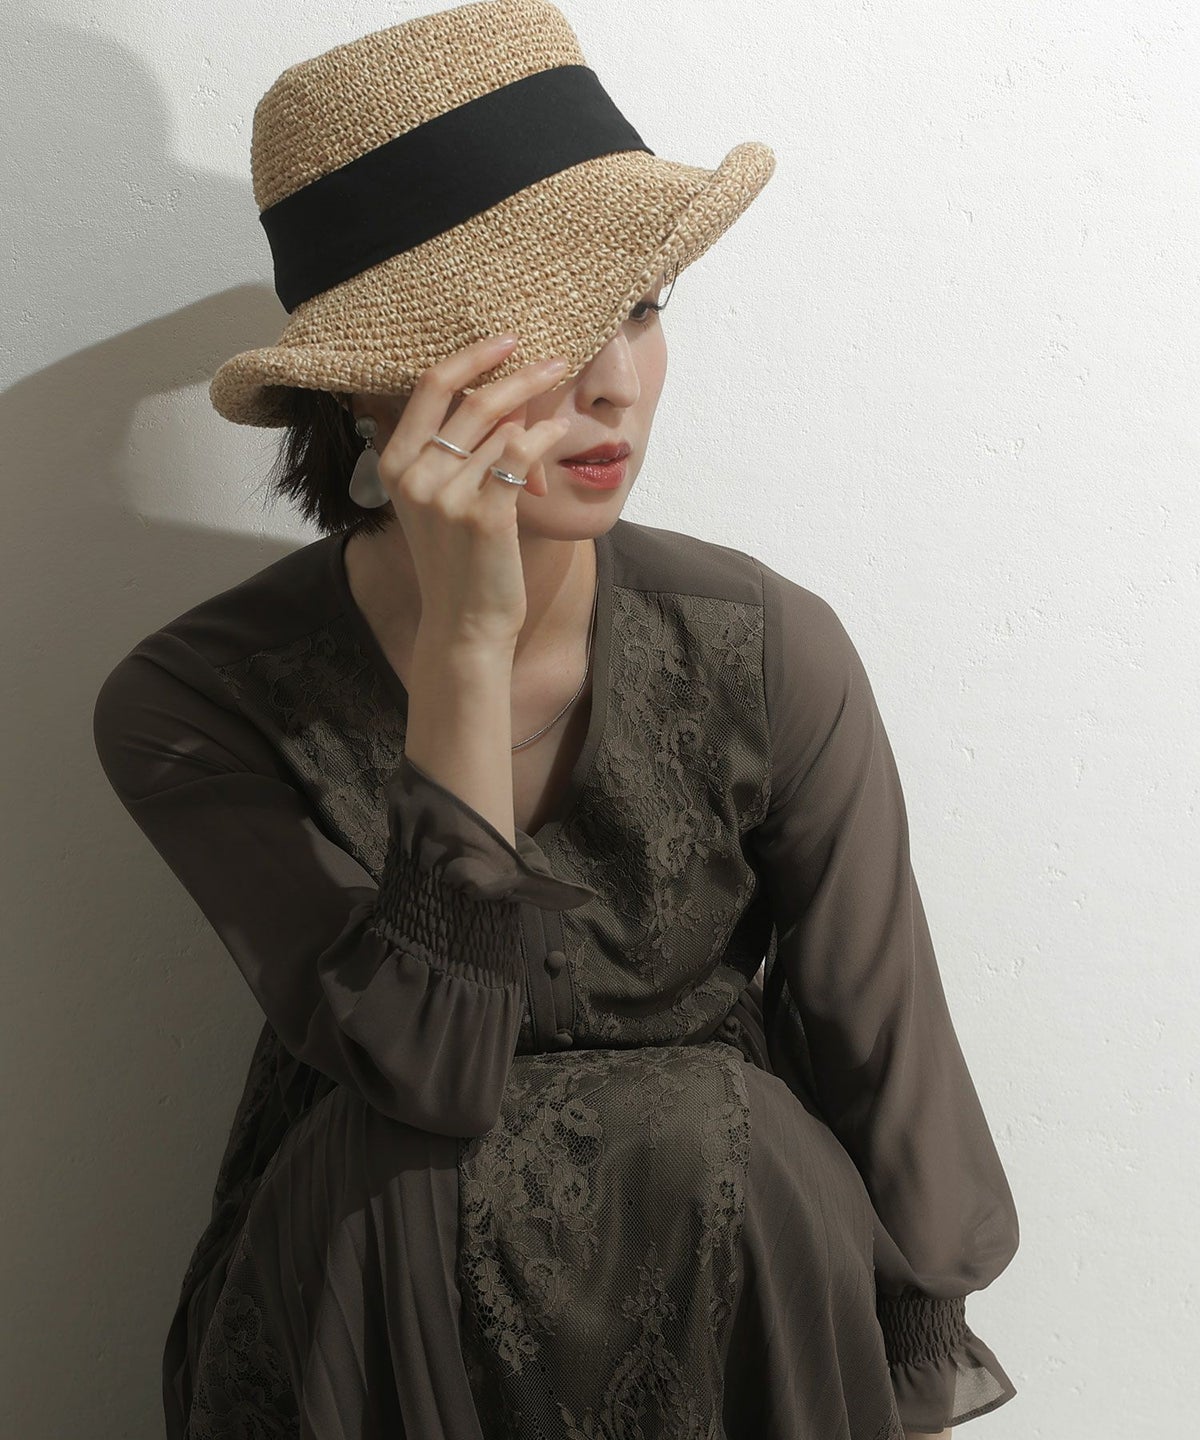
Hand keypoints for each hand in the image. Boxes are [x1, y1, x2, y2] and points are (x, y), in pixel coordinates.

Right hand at [375, 334, 570, 646]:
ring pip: (504, 430)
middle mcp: (414, 475)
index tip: (507, 340)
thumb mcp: (437, 497)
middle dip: (520, 375)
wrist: (464, 621)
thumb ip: (454, 447)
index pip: (430, 386)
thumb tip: (502, 392)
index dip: (472, 356)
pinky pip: (523, 453)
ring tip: (557, 427)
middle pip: (474, 400)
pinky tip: (560, 431)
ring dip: (537, 424)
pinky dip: (546, 437)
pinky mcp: (484, 515)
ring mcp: (446, 495)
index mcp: (394, 463)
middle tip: (556, 361)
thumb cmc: (458, 558)